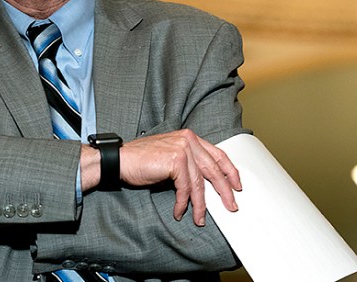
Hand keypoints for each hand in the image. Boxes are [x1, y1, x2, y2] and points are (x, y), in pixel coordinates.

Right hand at [119, 129, 240, 225]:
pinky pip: (185, 189)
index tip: (236, 185)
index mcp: (189, 137)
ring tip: (199, 218)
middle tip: (230, 206)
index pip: (218, 154)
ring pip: (199, 183)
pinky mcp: (175, 161)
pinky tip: (179, 211)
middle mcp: (188, 140)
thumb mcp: (171, 159)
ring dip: (200, 205)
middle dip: (224, 191)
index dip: (230, 171)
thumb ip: (189, 166)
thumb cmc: (141, 160)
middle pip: (214, 169)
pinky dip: (183, 203)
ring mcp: (182, 149)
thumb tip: (205, 187)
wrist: (120, 160)